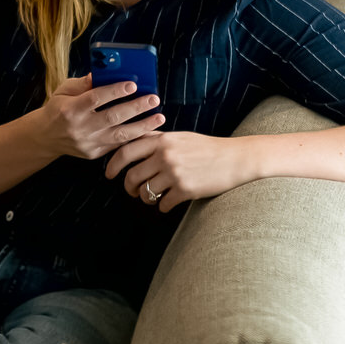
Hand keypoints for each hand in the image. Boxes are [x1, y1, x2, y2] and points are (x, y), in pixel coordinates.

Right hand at [39, 75, 163, 160]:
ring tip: (160, 118)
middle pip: (112, 117)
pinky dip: (135, 138)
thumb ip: (83, 83)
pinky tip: (149, 131)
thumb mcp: (63, 91)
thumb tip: (103, 73)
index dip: (115, 91)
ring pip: (119, 135)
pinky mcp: (94, 154)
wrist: (46, 137)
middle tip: (154, 99)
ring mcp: (88, 143)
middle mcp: (79, 128)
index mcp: (70, 109)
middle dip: (136, 107)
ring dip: (142, 126)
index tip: (133, 84)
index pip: (95, 98)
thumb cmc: (58, 108)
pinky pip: (118, 146)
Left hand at [104, 131, 256, 211]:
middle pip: (131, 176)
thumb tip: (133, 138)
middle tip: (131, 191)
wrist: (235, 158)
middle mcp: (165, 156)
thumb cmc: (206, 147)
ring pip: (145, 193)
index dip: (112, 165)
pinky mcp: (185, 190)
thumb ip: (156, 138)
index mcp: (161, 140)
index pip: (125, 152)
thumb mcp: (179, 136)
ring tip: (153, 196)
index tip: (108, 174)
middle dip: (128, 187)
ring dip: (145, 198)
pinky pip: (163, 204)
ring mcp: (175, 173)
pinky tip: (168, 203)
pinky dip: (163, 207)